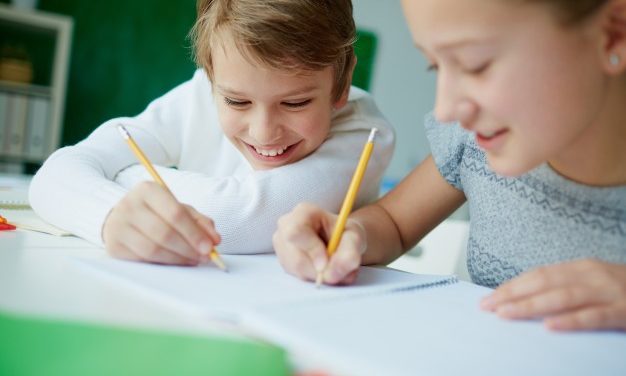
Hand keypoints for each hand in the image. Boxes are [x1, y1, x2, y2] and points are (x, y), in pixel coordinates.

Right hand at [103, 181, 220, 264]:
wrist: (121, 217)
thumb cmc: (156, 212)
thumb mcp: (178, 208)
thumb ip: (199, 221)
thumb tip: (215, 239)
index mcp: (147, 190)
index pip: (175, 213)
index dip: (194, 233)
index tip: (210, 247)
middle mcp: (129, 205)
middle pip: (164, 233)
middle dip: (188, 248)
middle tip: (205, 257)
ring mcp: (118, 226)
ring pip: (153, 249)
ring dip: (178, 259)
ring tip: (193, 260)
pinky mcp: (114, 246)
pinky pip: (142, 260)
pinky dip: (163, 264)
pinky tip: (176, 262)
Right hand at [272, 203, 365, 284]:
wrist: (340, 240)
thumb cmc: (345, 234)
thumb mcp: (356, 238)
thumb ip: (349, 253)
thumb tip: (332, 274)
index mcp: (303, 212)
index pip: (296, 232)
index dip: (311, 250)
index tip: (328, 263)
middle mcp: (286, 226)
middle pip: (296, 258)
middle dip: (320, 270)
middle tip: (338, 269)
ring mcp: (282, 245)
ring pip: (297, 270)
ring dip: (320, 275)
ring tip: (334, 265)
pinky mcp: (283, 260)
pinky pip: (297, 276)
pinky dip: (315, 277)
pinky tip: (323, 268)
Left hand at [481, 259, 625, 330]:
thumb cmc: (624, 290)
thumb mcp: (594, 282)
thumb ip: (566, 287)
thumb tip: (527, 299)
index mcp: (581, 267)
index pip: (538, 274)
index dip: (512, 285)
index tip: (489, 297)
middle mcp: (591, 275)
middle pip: (543, 283)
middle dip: (512, 295)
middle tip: (487, 307)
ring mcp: (609, 292)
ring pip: (562, 297)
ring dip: (531, 306)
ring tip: (507, 314)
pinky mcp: (625, 311)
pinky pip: (594, 316)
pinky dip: (571, 321)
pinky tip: (551, 327)